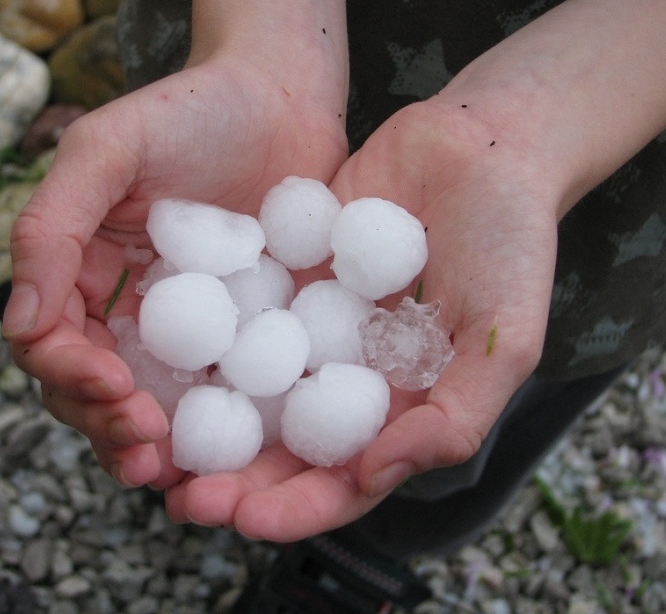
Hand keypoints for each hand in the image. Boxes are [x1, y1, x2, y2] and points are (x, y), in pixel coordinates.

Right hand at [3, 56, 347, 488]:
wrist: (285, 96)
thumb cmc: (193, 109)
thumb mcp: (107, 150)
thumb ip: (52, 228)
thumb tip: (18, 327)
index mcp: (82, 268)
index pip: (52, 339)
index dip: (68, 371)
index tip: (110, 384)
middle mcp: (129, 306)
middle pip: (95, 386)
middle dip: (107, 423)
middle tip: (144, 446)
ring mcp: (189, 326)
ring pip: (152, 401)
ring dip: (151, 443)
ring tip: (172, 471)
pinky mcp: (245, 332)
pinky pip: (222, 387)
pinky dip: (217, 425)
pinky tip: (231, 451)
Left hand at [164, 96, 560, 539]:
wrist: (481, 146)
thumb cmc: (511, 243)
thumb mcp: (505, 340)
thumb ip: (454, 417)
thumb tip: (372, 474)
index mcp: (405, 407)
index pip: (346, 479)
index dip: (296, 508)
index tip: (243, 518)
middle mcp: (354, 376)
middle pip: (287, 446)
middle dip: (236, 479)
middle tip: (180, 495)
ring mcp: (317, 326)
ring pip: (254, 388)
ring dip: (209, 422)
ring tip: (153, 441)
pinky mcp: (290, 274)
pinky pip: (243, 314)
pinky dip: (208, 340)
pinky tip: (161, 356)